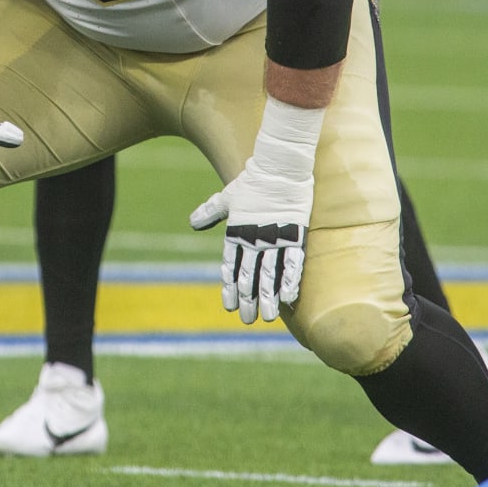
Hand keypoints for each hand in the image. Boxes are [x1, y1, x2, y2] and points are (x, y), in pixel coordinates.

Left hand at [191, 154, 312, 324]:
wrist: (278, 167)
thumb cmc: (252, 181)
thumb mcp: (227, 198)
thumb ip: (210, 212)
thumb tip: (193, 223)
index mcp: (236, 232)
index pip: (231, 267)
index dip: (230, 288)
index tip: (230, 306)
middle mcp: (254, 239)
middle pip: (249, 276)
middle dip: (248, 299)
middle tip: (248, 319)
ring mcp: (275, 238)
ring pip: (269, 275)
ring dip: (267, 298)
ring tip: (266, 317)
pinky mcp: (295, 235)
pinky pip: (292, 263)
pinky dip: (290, 281)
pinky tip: (288, 298)